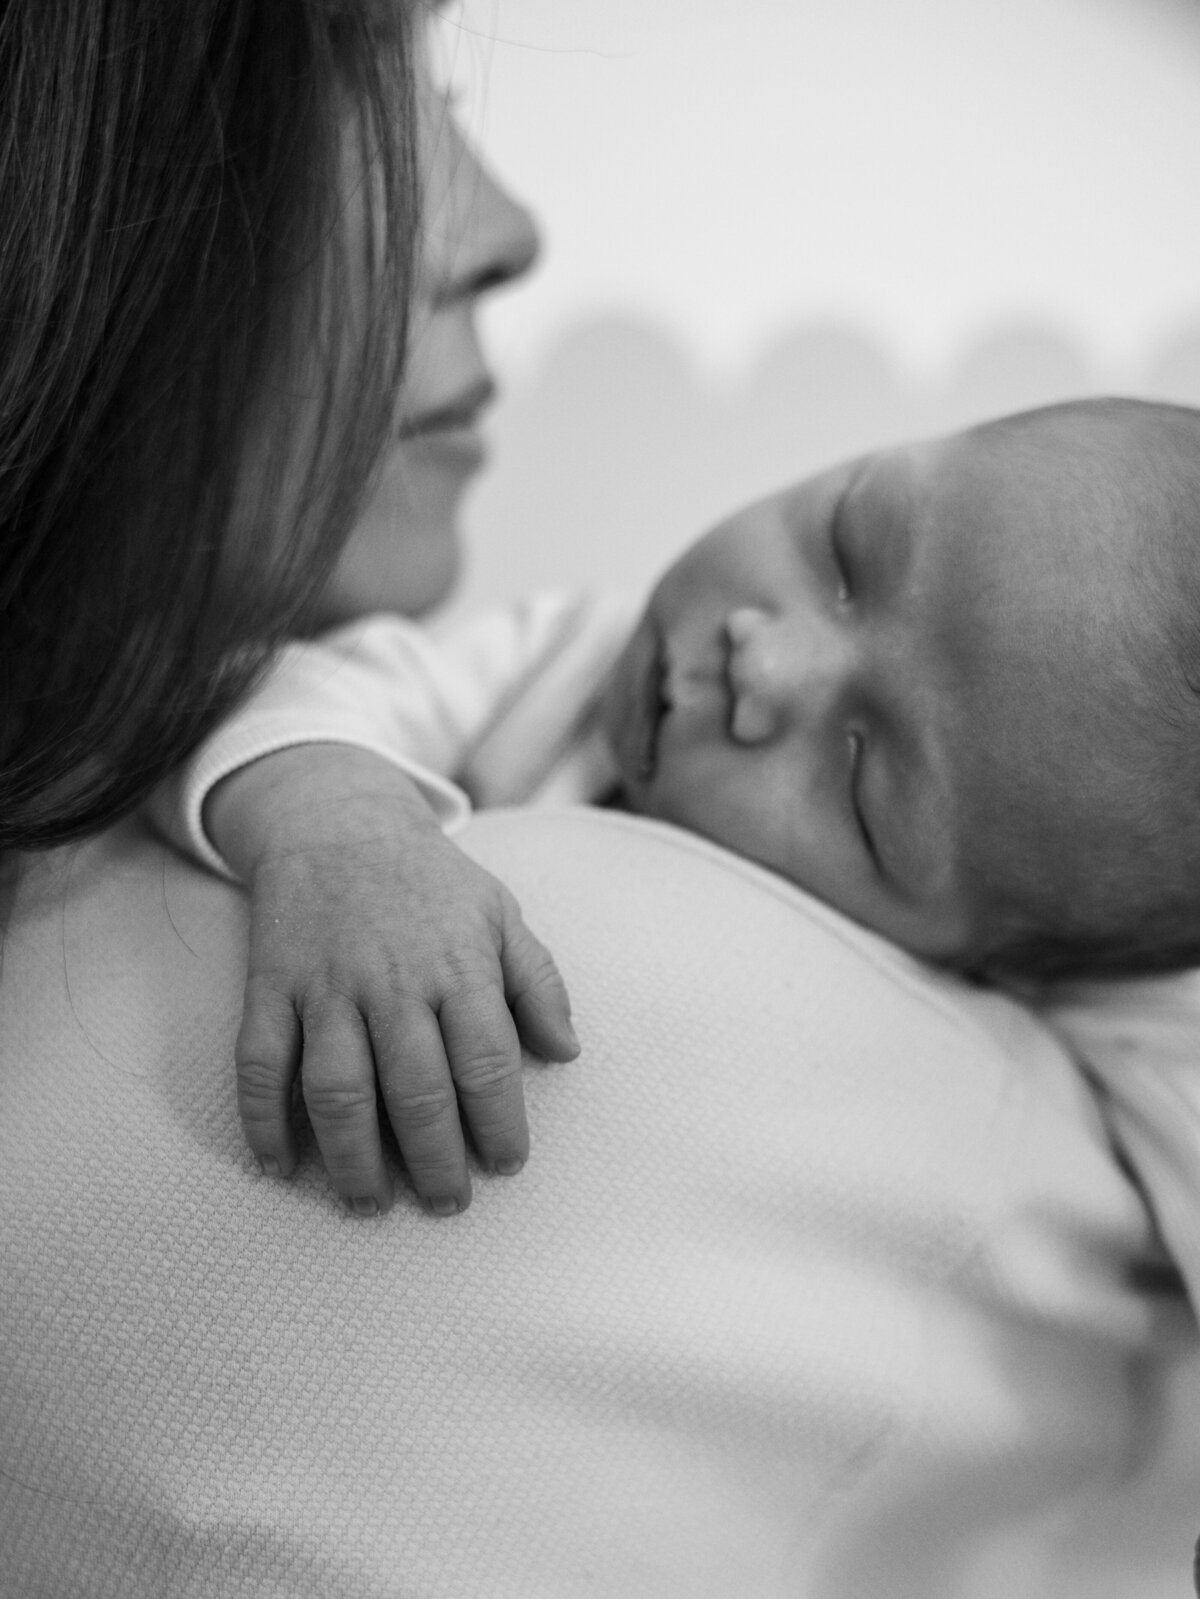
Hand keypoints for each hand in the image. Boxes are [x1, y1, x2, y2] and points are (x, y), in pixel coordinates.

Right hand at [205, 745, 578, 1214]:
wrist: (337, 820)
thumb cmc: (431, 880)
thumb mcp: (500, 913)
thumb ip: (537, 982)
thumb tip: (567, 1052)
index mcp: (458, 966)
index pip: (486, 1062)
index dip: (500, 1123)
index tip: (507, 1165)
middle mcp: (392, 982)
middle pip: (415, 1091)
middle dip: (434, 1161)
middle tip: (445, 1203)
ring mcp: (325, 986)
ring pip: (337, 1089)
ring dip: (352, 1158)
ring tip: (369, 1203)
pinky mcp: (271, 987)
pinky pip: (260, 1063)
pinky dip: (263, 1120)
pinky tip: (279, 1166)